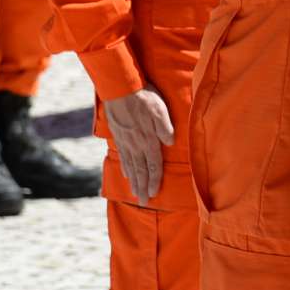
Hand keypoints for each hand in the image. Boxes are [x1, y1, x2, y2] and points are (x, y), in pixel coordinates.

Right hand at [101, 87, 174, 202]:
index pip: (153, 165)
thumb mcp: (160, 108)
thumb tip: (171, 142)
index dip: (154, 181)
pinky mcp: (119, 135)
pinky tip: (127, 175)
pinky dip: (125, 168)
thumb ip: (165, 127)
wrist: (119, 87)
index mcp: (148, 139)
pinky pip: (123, 156)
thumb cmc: (144, 96)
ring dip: (134, 182)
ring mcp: (126, 141)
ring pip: (131, 166)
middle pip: (141, 171)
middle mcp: (136, 144)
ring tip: (135, 194)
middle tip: (144, 203)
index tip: (154, 194)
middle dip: (143, 188)